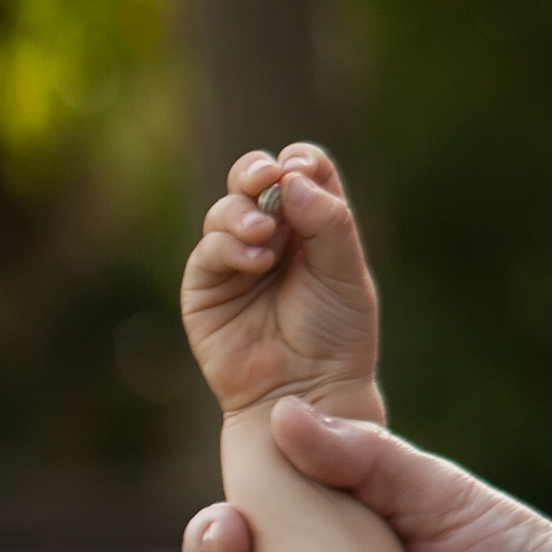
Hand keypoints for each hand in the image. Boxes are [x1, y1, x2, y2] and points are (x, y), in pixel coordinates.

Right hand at [182, 146, 384, 425]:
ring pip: (226, 210)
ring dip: (243, 214)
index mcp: (313, 224)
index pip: (303, 171)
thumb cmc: (337, 333)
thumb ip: (328, 223)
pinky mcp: (205, 288)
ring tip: (265, 235)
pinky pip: (208, 251)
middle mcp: (273, 235)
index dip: (300, 161)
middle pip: (253, 179)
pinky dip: (229, 246)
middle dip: (255, 171)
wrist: (308, 390)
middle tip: (266, 178)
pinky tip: (255, 259)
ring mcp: (236, 259)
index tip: (300, 167)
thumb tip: (292, 178)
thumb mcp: (345, 272)